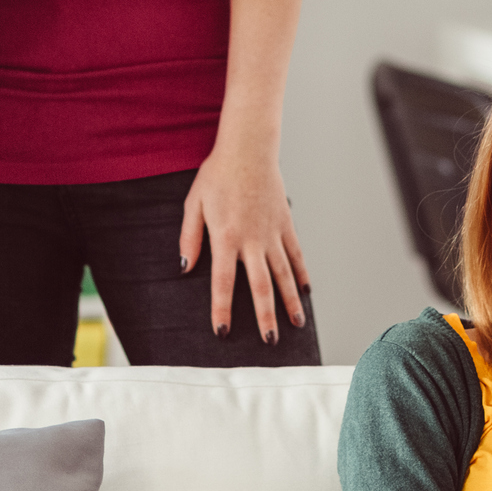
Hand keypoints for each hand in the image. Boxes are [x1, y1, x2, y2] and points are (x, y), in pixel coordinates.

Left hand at [178, 140, 309, 343]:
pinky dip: (301, 273)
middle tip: (270, 342)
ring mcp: (272, 233)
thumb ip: (189, 237)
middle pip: (260, 286)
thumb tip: (185, 268)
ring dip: (290, 302)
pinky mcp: (286, 223)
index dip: (221, 309)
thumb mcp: (194, 204)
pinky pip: (296, 254)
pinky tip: (305, 291)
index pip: (222, 283)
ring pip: (284, 274)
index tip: (223, 332)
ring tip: (295, 325)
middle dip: (265, 316)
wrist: (248, 149)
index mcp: (225, 238)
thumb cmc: (217, 174)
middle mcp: (251, 240)